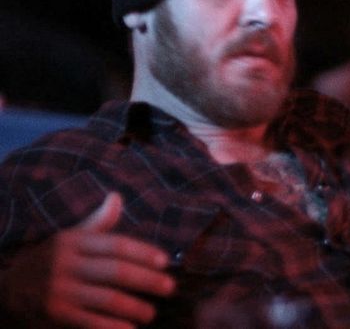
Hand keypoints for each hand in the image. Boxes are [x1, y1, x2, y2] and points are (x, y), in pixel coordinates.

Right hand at [3, 192, 174, 328]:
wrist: (7, 288)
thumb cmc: (50, 260)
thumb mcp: (70, 238)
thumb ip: (98, 223)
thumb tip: (117, 197)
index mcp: (73, 241)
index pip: (114, 245)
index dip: (142, 252)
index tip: (165, 261)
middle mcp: (65, 263)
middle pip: (115, 271)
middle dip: (146, 280)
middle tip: (170, 287)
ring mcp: (59, 289)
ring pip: (106, 298)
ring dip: (134, 307)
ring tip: (151, 313)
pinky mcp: (54, 313)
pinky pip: (89, 321)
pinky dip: (111, 326)